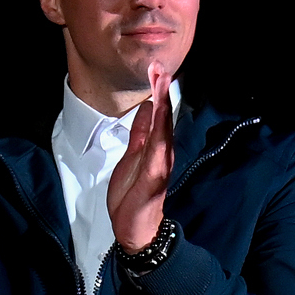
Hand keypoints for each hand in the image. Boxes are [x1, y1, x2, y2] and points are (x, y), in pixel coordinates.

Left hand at [107, 67, 174, 253]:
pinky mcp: (154, 175)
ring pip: (163, 128)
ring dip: (162, 104)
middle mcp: (162, 152)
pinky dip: (159, 129)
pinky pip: (157, 149)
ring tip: (162, 81)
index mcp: (155, 147)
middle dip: (161, 91)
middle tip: (159, 66)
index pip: (158, 114)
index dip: (157, 91)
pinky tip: (158, 113)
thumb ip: (140, 133)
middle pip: (163, 116)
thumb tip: (146, 107)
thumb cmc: (133, 195)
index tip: (155, 69)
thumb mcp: (132, 156)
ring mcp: (159, 163)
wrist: (134, 228)